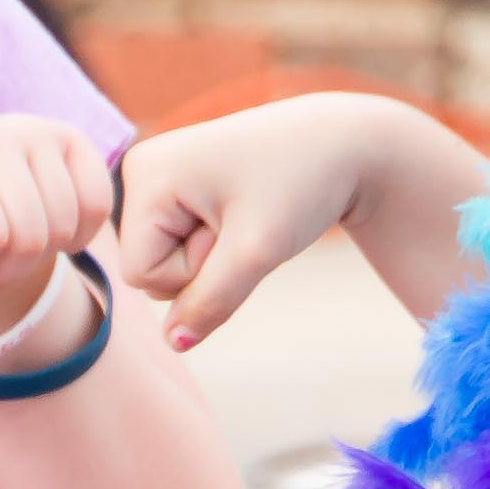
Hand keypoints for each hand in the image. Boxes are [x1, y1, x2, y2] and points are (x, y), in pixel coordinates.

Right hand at [113, 98, 377, 346]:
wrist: (347, 144)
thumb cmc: (303, 184)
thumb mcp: (256, 252)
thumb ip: (210, 302)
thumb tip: (173, 344)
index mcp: (145, 172)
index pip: (141, 274)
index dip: (194, 273)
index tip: (238, 227)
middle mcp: (143, 168)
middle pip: (149, 270)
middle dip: (203, 263)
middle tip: (249, 219)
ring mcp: (161, 175)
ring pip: (166, 261)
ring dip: (214, 256)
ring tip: (250, 212)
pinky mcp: (180, 185)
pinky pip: (182, 244)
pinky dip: (218, 244)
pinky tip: (244, 212)